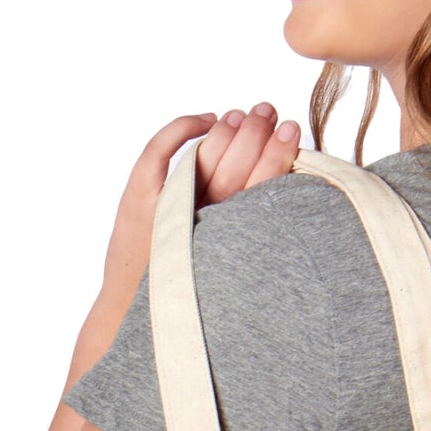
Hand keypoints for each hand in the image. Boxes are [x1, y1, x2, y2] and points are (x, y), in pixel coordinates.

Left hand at [102, 104, 301, 295]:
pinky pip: (161, 149)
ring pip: (205, 154)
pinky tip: (205, 120)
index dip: (280, 152)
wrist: (137, 318)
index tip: (293, 129)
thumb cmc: (194, 294)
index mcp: (234, 241)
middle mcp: (203, 223)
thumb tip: (286, 182)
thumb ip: (260, 230)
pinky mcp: (141, 200)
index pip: (264, 185)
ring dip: (228, 129)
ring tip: (245, 115)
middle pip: (236, 164)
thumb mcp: (237, 271)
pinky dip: (183, 127)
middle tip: (269, 112)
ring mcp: (169, 208)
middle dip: (257, 131)